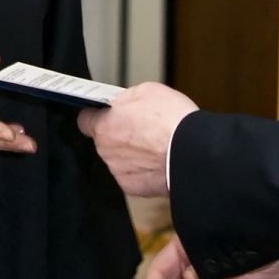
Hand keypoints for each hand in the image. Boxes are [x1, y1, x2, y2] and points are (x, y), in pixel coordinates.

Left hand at [76, 82, 198, 197]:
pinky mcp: (133, 188)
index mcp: (105, 126)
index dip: (96, 116)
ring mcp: (119, 171)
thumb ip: (125, 98)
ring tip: (156, 146)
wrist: (193, 153)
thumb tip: (120, 103)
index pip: (85, 120)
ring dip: (132, 154)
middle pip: (105, 141)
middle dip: (119, 135)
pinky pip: (133, 176)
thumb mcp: (147, 91)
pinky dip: (143, 170)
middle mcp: (106, 151)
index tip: (106, 115)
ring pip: (120, 159)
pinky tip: (159, 161)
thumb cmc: (172, 121)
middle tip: (143, 129)